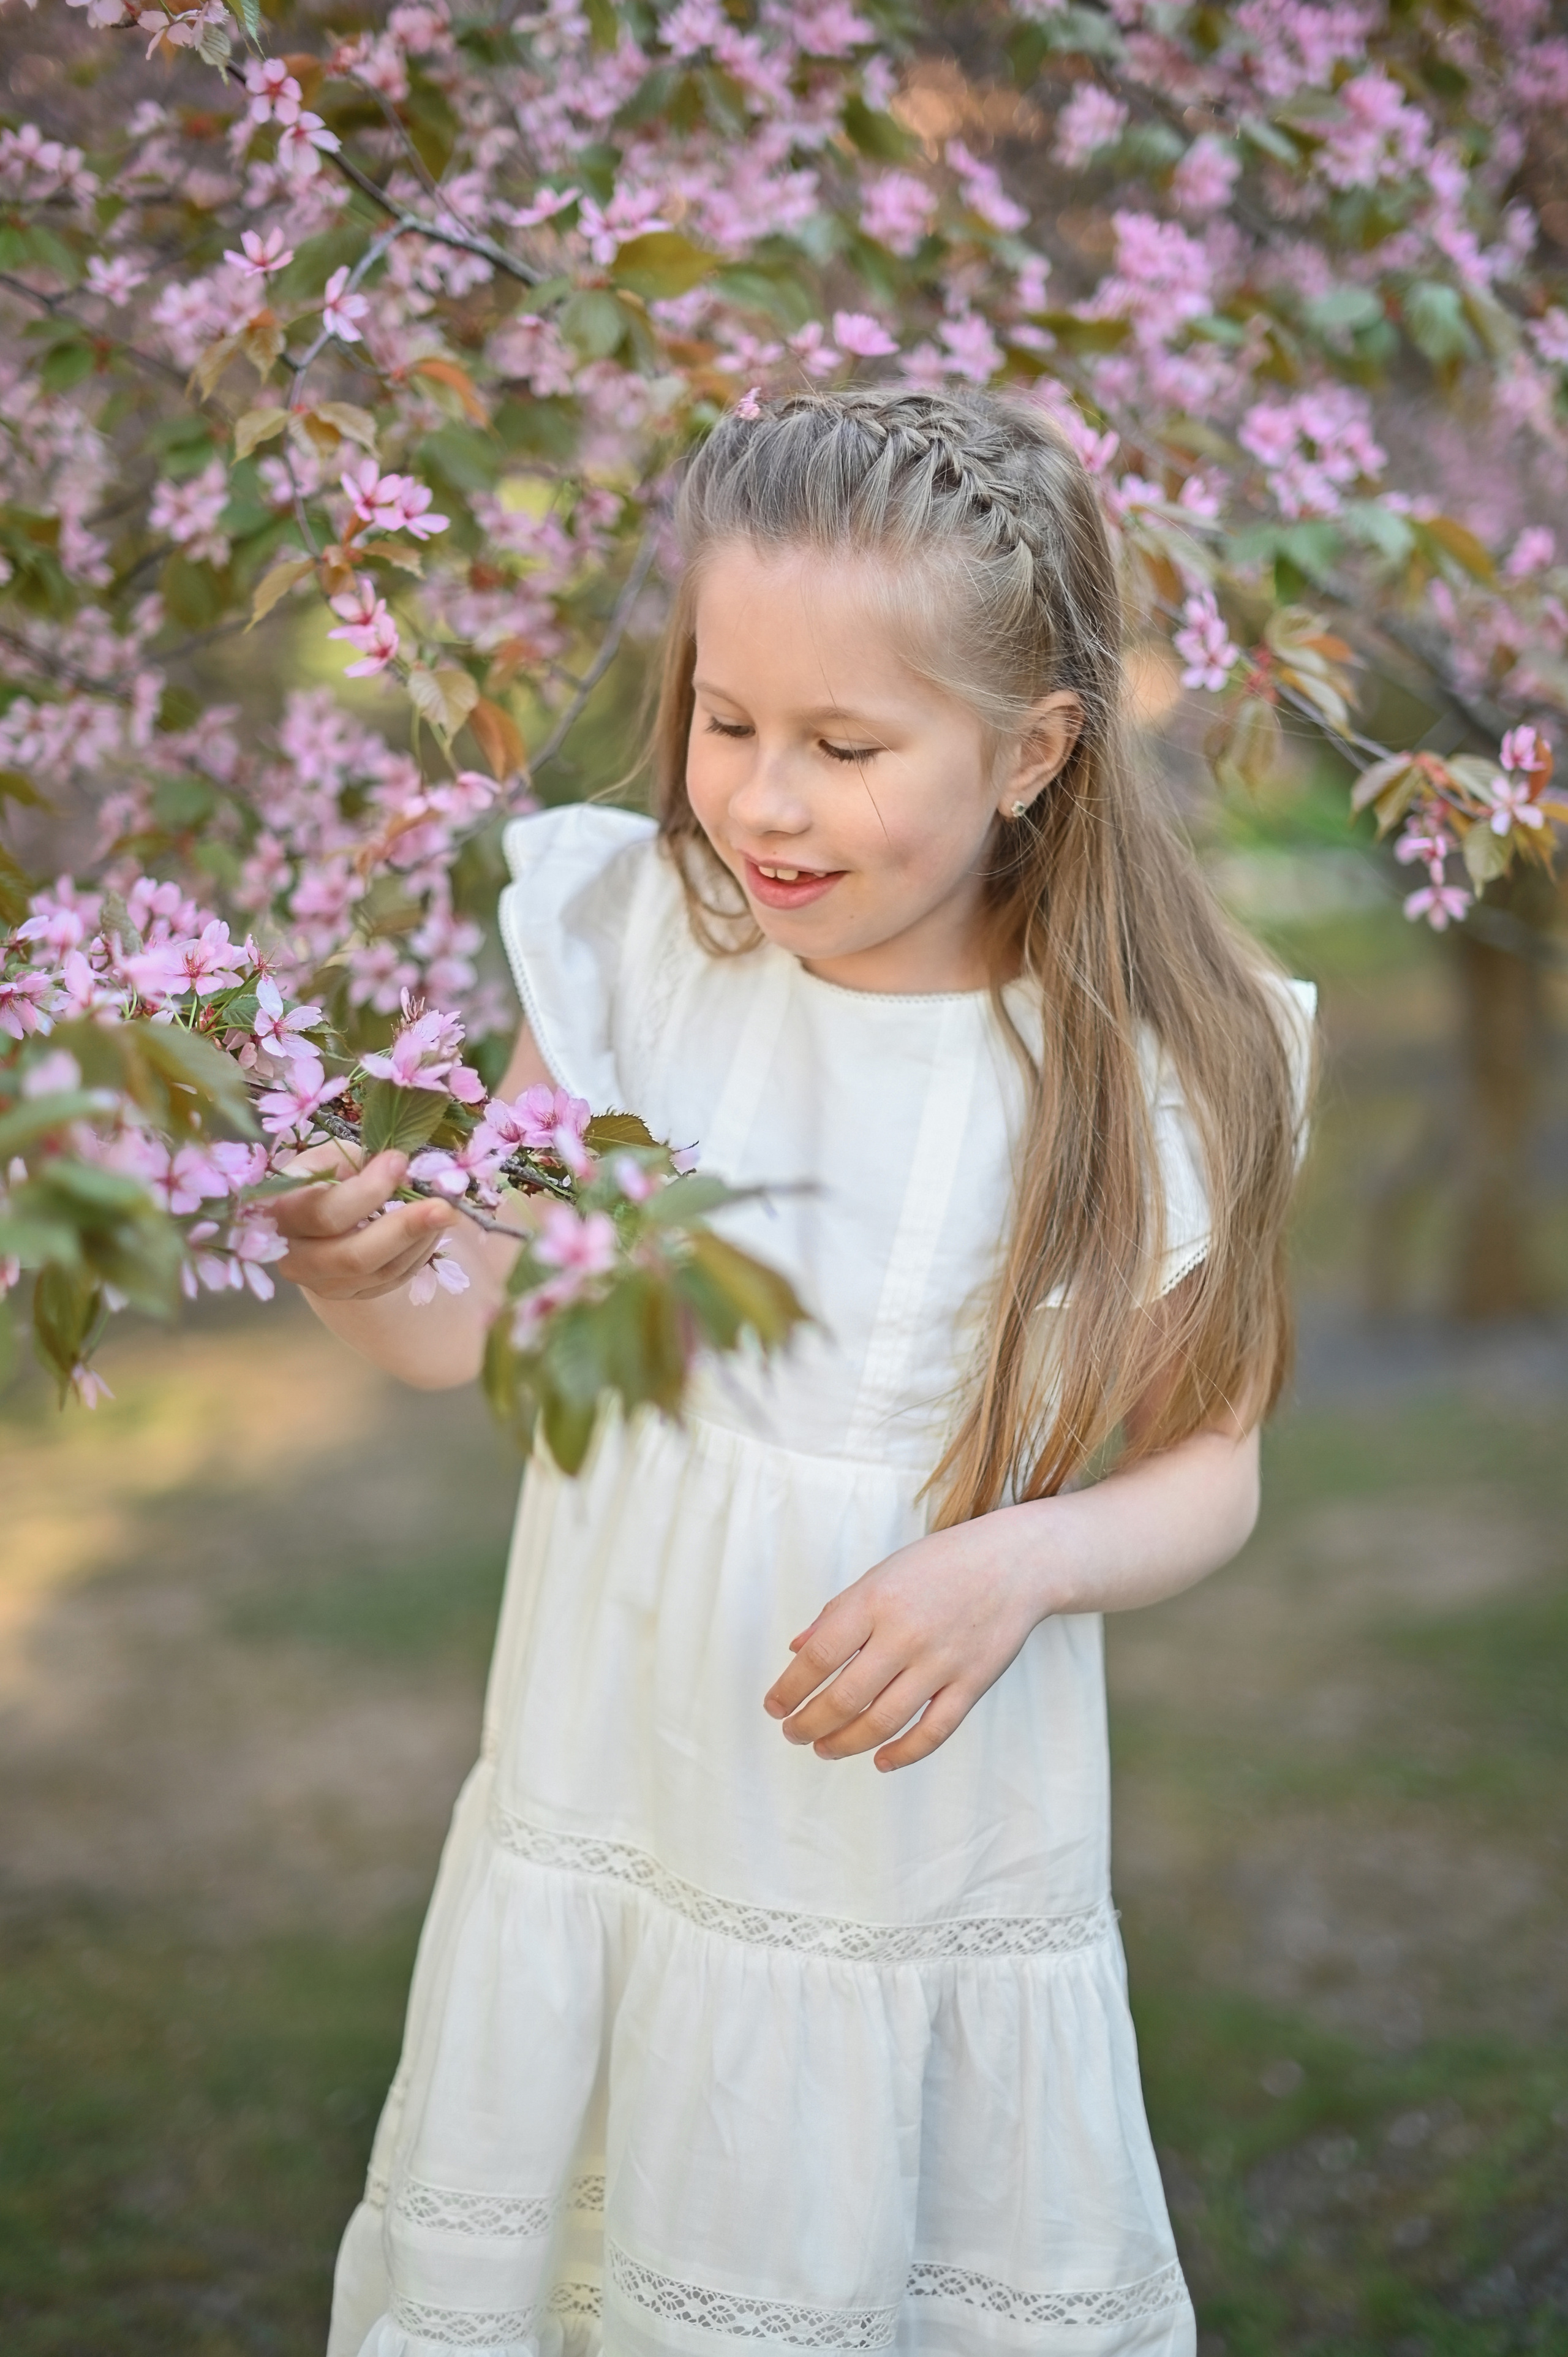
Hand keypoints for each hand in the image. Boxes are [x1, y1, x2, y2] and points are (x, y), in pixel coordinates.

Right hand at [271, 1143, 452, 1300]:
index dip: (366, 1191)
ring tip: (446, 1210)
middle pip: (354, 1255)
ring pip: (381, 1272)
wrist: (312, 1216)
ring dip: (420, 1240)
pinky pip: (393, 1280)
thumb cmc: (322, 1176)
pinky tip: (433, 1230)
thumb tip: (399, 1168)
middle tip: (445, 1206)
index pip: (324, 1213)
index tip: (400, 1162)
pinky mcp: (351, 1295)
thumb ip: (357, 1162)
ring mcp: (323, 1284)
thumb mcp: (329, 1158)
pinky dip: (419, 1253)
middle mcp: (296, 1258)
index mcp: (280, 1216)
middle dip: (405, 1228)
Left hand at [762, 1520, 1044, 1772]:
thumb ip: (838, 1613)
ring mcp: (941, 1662)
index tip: (774, 1708)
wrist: (1015, 1563)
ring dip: (845, 1743)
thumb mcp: (881, 1575)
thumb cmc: (939, 1566)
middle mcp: (905, 1634)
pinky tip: (879, 1760)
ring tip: (823, 1748)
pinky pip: (933, 1732)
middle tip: (793, 1734)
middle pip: (845, 1697)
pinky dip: (903, 1754)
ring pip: (883, 1722)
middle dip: (809, 1724)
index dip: (789, 1689)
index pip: (819, 1656)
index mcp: (876, 1601)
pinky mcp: (972, 1684)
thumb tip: (796, 1650)